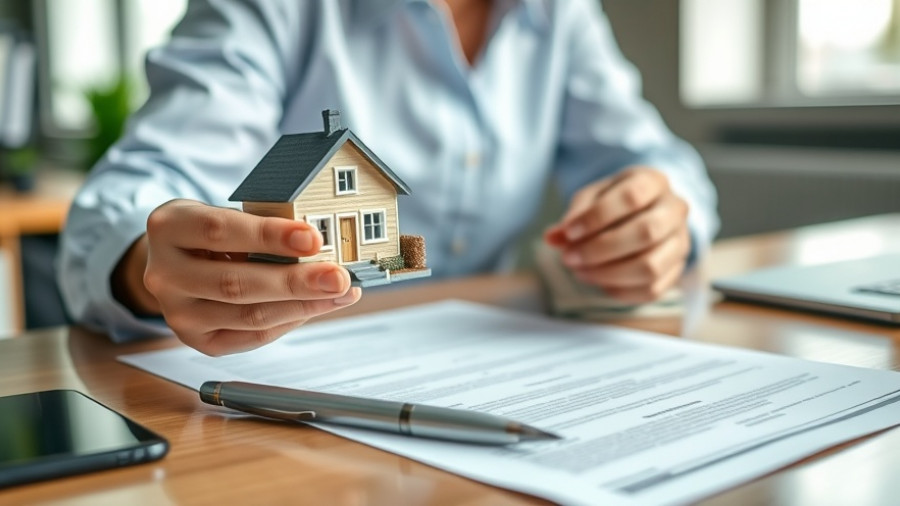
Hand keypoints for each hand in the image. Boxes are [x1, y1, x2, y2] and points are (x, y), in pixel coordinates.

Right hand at [113, 199, 360, 355]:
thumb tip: (318, 246)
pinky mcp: (197, 340)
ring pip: (249, 316)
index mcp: (168, 228)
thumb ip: (257, 227)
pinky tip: (317, 306)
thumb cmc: (208, 233)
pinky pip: (252, 335)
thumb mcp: (221, 214)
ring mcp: (177, 313)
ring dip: (304, 306)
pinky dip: (290, 320)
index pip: (220, 231)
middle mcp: (164, 274)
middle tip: (339, 277)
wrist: (175, 263)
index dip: (269, 236)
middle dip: (296, 282)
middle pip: (235, 283)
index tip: (313, 238)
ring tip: (342, 293)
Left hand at [545, 167, 690, 303]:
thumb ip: (574, 215)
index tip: (569, 232)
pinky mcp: (677, 270)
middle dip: (601, 249)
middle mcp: (674, 210)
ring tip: (580, 272)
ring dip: (608, 274)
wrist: (645, 213)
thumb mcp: (592, 199)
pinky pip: (651, 289)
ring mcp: (680, 241)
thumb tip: (553, 237)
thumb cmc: (614, 203)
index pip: (631, 197)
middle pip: (646, 233)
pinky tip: (599, 282)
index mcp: (653, 182)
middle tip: (569, 258)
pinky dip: (620, 290)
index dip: (597, 217)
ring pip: (650, 266)